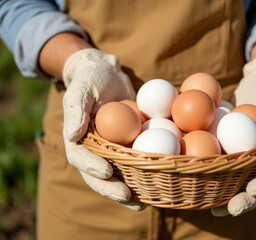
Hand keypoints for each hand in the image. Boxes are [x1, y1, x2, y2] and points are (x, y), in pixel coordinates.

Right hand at [62, 48, 144, 210]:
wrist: (110, 75)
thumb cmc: (92, 79)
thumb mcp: (81, 88)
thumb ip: (75, 109)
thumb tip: (72, 135)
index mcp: (78, 139)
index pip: (80, 158)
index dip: (91, 167)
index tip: (106, 172)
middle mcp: (94, 150)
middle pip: (99, 175)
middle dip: (112, 188)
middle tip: (127, 196)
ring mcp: (112, 150)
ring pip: (119, 174)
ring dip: (130, 190)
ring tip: (144, 203)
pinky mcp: (129, 146)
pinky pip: (136, 162)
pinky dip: (146, 173)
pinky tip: (160, 183)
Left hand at [211, 53, 255, 215]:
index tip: (252, 191)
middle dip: (244, 199)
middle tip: (228, 210)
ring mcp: (246, 153)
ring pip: (236, 178)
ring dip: (224, 194)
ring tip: (210, 207)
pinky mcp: (230, 145)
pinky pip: (221, 160)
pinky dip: (209, 171)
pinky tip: (195, 180)